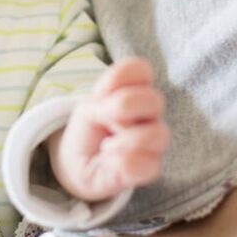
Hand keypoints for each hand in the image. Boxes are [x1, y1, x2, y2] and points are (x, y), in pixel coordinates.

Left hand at [48, 58, 169, 201]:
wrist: (79, 165)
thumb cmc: (89, 130)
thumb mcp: (87, 109)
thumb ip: (104, 103)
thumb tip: (124, 119)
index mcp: (137, 91)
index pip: (141, 69)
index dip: (118, 77)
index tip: (102, 94)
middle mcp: (151, 114)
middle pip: (154, 100)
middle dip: (123, 108)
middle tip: (106, 120)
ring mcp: (155, 141)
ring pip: (157, 134)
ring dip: (124, 141)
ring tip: (107, 146)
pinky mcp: (152, 168)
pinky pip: (145, 164)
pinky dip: (119, 163)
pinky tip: (111, 162)